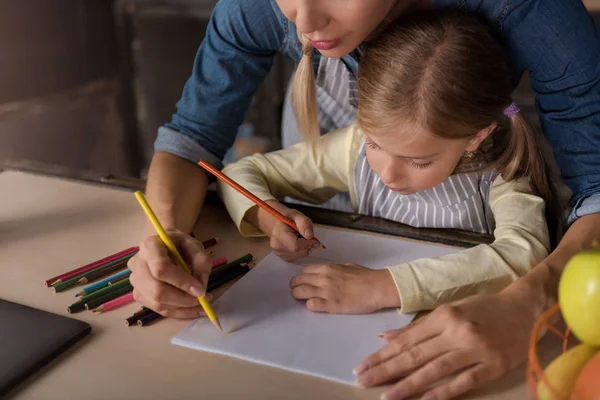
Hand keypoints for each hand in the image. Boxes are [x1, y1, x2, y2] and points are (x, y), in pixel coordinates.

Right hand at [128, 230, 212, 318]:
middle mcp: (138, 264)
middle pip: (157, 290)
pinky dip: (179, 312)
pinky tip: (193, 309)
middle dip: (183, 299)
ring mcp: (136, 281)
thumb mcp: (195, 246)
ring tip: (202, 304)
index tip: (200, 290)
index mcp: (150, 246)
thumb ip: (201, 262)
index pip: (161, 269)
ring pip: (158, 303)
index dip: (182, 282)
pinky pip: (159, 309)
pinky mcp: (139, 294)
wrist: (164, 246)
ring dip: (183, 307)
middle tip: (203, 300)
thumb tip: (201, 287)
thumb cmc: (179, 245)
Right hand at [254, 201, 320, 260]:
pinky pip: (298, 257)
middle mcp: (277, 246)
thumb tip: (309, 236)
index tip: (315, 239)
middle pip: (299, 251)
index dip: (308, 243)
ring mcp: (279, 253)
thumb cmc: (288, 219)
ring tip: (300, 238)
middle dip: (307, 245)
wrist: (277, 224)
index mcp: (278, 234)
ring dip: (305, 248)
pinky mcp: (283, 258)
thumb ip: (304, 223)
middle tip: (306, 236)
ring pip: (300, 255)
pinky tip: (297, 243)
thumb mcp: (297, 215)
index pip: (295, 245)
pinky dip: (301, 251)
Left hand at [289, 263, 399, 313]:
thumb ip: (334, 270)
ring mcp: (325, 292)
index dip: (301, 277)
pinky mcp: (331, 305)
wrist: (377, 287)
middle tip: (297, 291)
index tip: (302, 282)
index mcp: (327, 268)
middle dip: (295, 286)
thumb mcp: (346, 267)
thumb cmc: (365, 276)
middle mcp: (323, 278)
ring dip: (298, 296)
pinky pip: (311, 305)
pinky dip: (310, 306)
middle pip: (297, 281)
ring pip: (299, 293)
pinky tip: (315, 306)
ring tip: (301, 299)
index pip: (304, 271)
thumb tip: (327, 273)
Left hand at [354, 288, 536, 399]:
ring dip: (409, 385)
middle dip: (386, 370)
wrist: (525, 308)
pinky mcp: (493, 365)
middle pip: (416, 355)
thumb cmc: (483, 308)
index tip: (362, 366)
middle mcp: (456, 331)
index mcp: (443, 316)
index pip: (406, 340)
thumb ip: (417, 327)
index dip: (382, 355)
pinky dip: (445, 392)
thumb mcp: (448, 310)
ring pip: (435, 370)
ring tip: (387, 396)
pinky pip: (465, 382)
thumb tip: (385, 338)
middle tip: (363, 382)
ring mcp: (475, 349)